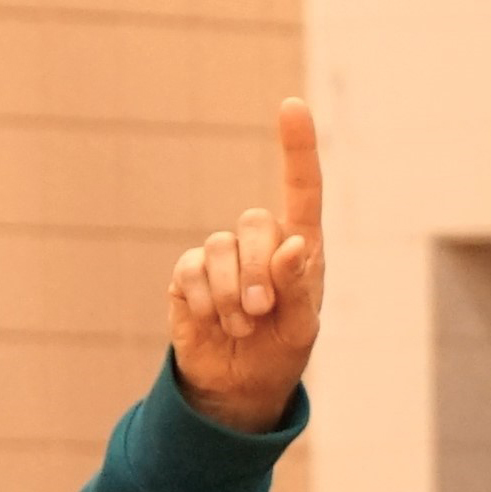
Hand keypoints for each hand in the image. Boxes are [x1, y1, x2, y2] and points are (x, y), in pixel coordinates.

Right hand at [168, 97, 324, 436]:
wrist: (239, 386)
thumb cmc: (281, 351)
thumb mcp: (301, 328)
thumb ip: (299, 288)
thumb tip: (292, 245)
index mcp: (299, 249)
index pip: (302, 190)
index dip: (297, 148)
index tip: (292, 105)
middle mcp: (260, 244)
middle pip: (254, 223)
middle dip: (259, 270)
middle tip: (262, 311)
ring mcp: (221, 257)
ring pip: (218, 248)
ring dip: (232, 294)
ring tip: (242, 326)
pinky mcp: (188, 274)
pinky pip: (190, 271)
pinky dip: (205, 301)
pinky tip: (215, 322)